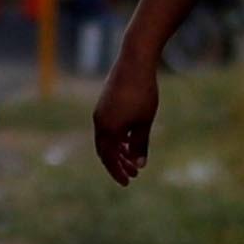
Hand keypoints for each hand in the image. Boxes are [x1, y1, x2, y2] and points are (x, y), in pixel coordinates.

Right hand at [90, 58, 161, 183]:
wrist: (135, 61)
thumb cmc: (142, 93)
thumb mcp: (144, 122)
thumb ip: (140, 145)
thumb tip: (139, 165)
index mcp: (107, 129)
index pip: (109, 158)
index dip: (118, 171)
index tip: (128, 182)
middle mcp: (100, 121)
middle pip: (105, 150)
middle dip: (118, 164)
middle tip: (133, 175)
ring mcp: (101, 111)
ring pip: (107, 139)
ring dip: (119, 151)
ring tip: (134, 159)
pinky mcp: (105, 103)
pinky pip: (108, 127)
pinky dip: (117, 138)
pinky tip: (130, 140)